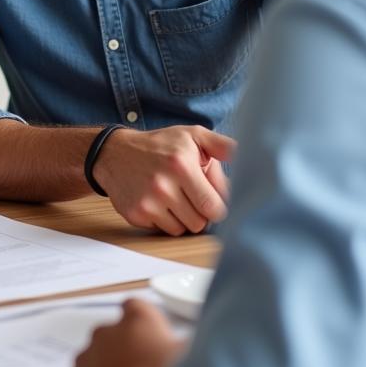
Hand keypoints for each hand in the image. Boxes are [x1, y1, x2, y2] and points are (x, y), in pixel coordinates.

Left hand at [63, 299, 182, 366]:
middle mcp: (106, 333)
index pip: (136, 307)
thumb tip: (192, 348)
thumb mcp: (191, 362)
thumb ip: (188, 348)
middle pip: (114, 335)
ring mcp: (85, 360)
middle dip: (126, 350)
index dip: (145, 323)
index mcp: (136, 320)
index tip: (153, 339)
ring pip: (95, 360)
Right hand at [93, 125, 235, 234]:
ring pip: (182, 229)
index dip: (217, 206)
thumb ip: (222, 146)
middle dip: (200, 211)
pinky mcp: (135, 214)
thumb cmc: (159, 145)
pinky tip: (157, 202)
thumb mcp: (191, 136)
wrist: (114, 153)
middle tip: (190, 194)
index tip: (212, 197)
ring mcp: (147, 202)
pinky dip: (164, 220)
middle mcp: (163, 185)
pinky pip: (163, 230)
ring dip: (182, 217)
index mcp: (181, 165)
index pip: (215, 207)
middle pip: (200, 222)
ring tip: (174, 197)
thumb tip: (251, 157)